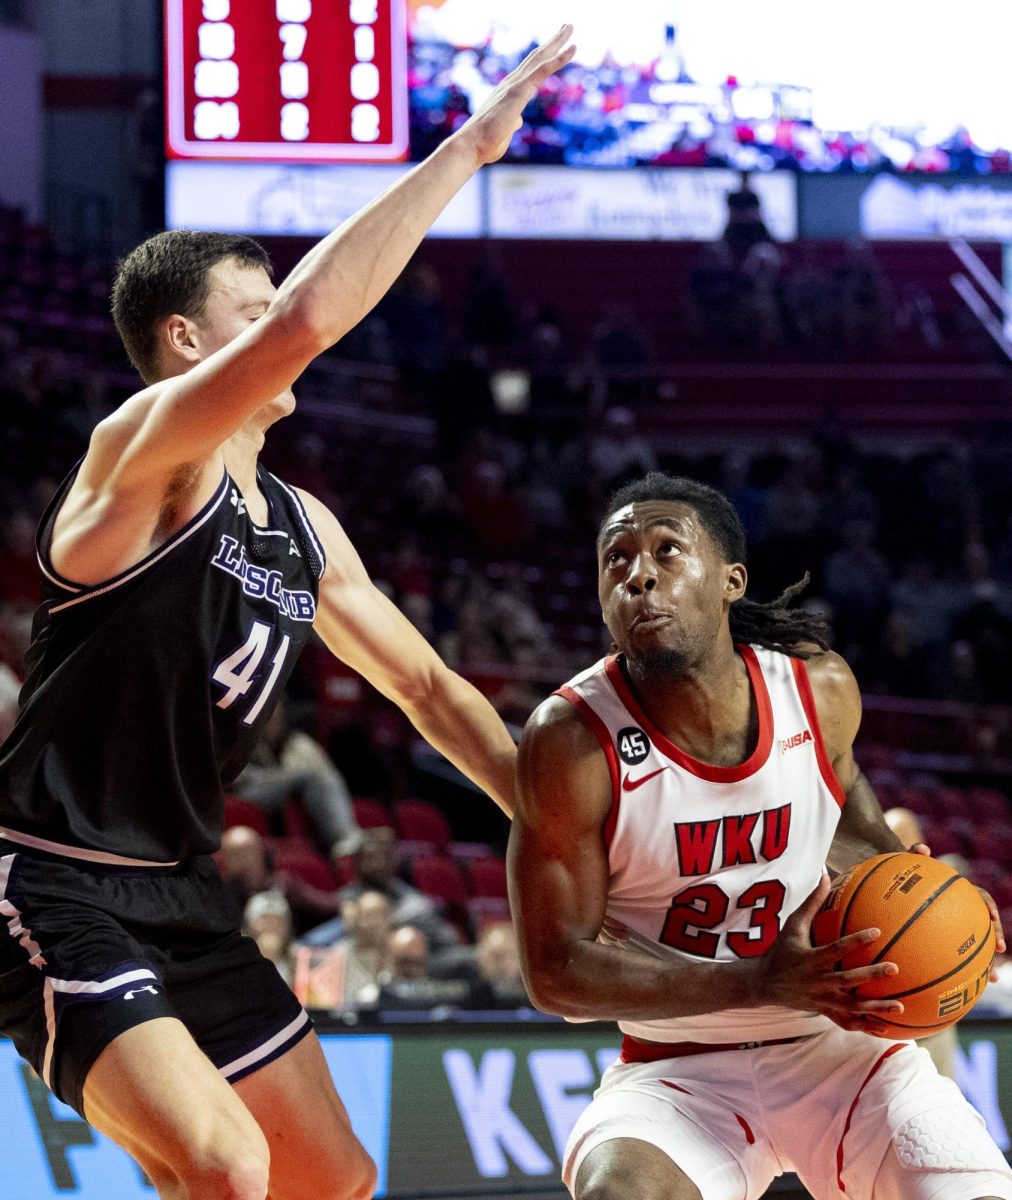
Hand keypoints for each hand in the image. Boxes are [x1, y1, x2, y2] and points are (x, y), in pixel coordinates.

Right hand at [453, 25, 576, 167]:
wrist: (471, 146)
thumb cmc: (485, 144)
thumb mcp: (504, 130)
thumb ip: (513, 121)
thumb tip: (519, 120)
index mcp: (508, 91)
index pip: (529, 69)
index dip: (543, 56)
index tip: (556, 44)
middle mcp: (511, 82)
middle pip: (536, 57)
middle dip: (552, 41)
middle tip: (567, 26)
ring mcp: (515, 85)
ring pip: (540, 58)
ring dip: (557, 41)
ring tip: (570, 26)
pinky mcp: (519, 91)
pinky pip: (543, 70)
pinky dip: (558, 59)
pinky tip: (572, 49)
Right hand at [749, 875, 902, 1033]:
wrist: (764, 984)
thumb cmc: (781, 951)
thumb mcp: (793, 925)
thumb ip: (812, 903)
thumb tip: (826, 874)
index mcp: (811, 959)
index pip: (836, 949)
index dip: (856, 941)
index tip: (877, 932)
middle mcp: (818, 981)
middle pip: (848, 980)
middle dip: (871, 976)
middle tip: (895, 968)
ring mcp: (822, 1000)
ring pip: (852, 1007)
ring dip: (876, 1008)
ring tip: (900, 1006)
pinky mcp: (825, 1012)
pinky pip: (848, 1023)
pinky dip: (867, 1027)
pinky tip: (887, 1028)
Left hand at [911, 844, 1005, 982]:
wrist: (895, 883)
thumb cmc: (904, 873)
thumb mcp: (908, 862)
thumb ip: (914, 854)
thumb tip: (922, 848)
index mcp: (959, 893)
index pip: (981, 898)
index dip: (989, 908)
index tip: (993, 918)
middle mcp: (963, 910)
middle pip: (986, 926)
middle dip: (994, 940)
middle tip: (997, 953)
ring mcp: (957, 925)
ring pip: (976, 946)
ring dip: (985, 962)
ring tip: (990, 979)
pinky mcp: (946, 939)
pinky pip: (956, 956)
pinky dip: (959, 970)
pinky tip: (957, 986)